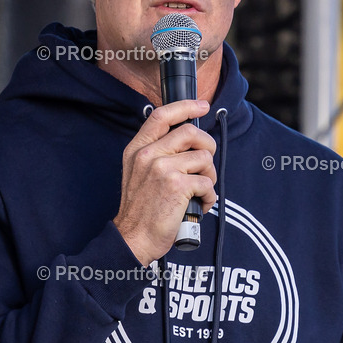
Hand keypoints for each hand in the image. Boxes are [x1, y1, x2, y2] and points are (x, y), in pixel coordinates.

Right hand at [114, 99, 216, 265]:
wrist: (133, 237)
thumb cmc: (142, 209)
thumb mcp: (138, 172)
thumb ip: (156, 152)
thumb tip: (188, 139)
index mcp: (137, 149)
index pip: (162, 115)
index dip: (185, 106)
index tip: (202, 105)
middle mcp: (148, 155)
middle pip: (191, 132)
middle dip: (208, 147)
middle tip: (206, 164)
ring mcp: (162, 168)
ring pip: (204, 158)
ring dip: (209, 177)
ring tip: (199, 191)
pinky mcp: (177, 185)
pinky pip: (207, 182)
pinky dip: (209, 196)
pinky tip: (199, 205)